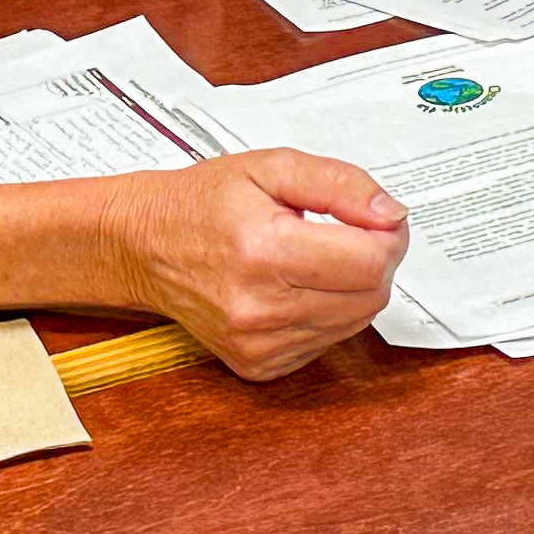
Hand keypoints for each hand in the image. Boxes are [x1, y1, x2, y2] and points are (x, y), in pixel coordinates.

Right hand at [104, 150, 408, 377]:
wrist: (143, 245)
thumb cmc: (201, 204)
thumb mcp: (273, 167)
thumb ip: (341, 185)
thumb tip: (390, 215)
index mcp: (265, 252)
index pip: (371, 263)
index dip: (390, 236)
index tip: (379, 219)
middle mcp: (260, 309)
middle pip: (371, 296)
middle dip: (375, 260)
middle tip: (348, 231)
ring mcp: (257, 344)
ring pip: (355, 322)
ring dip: (353, 288)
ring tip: (316, 256)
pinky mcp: (257, 366)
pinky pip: (326, 342)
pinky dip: (327, 313)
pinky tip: (297, 286)